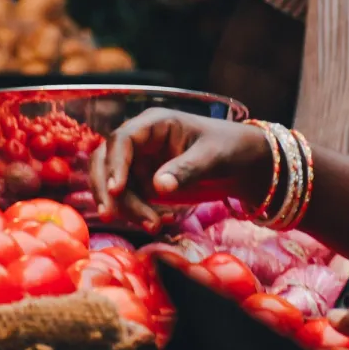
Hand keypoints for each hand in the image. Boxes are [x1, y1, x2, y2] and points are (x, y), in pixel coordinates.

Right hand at [90, 108, 271, 230]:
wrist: (243, 164)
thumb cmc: (229, 148)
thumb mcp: (212, 156)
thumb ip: (186, 169)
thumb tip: (158, 186)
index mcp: (155, 124)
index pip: (122, 139)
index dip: (115, 164)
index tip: (116, 190)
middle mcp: (141, 141)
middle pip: (105, 160)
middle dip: (106, 188)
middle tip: (110, 216)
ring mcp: (140, 162)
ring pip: (115, 184)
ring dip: (125, 207)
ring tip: (153, 226)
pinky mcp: (143, 183)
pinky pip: (128, 199)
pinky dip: (137, 213)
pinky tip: (158, 223)